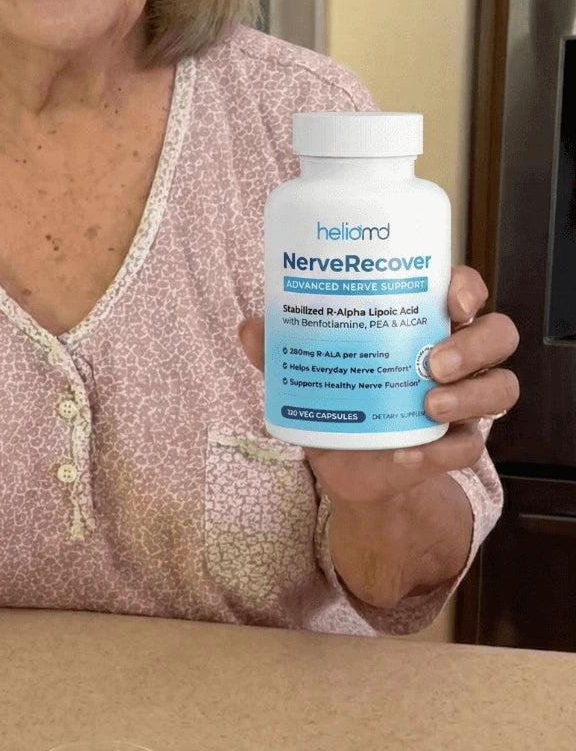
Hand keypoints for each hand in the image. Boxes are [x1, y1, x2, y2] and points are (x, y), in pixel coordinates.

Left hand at [237, 265, 519, 504]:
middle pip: (497, 335)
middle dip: (475, 344)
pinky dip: (438, 451)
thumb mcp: (305, 368)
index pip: (464, 291)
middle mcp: (454, 357)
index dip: (467, 286)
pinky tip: (405, 453)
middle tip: (433, 359)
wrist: (345, 464)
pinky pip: (467, 448)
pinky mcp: (451, 447)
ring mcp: (461, 401)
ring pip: (500, 388)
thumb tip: (249, 327)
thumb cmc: (336, 395)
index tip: (450, 294)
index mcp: (422, 322)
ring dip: (469, 395)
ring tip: (427, 404)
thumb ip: (279, 348)